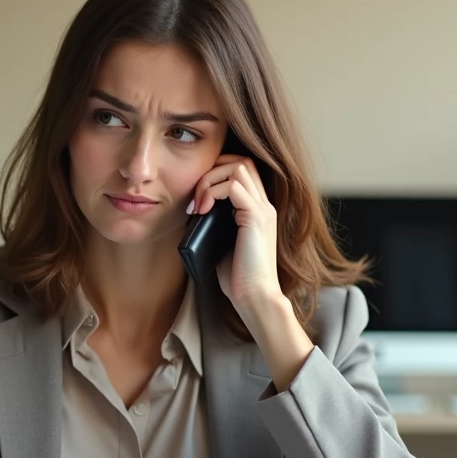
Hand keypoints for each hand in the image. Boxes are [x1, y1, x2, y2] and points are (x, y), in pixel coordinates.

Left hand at [190, 154, 281, 311]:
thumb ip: (214, 222)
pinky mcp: (257, 218)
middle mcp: (264, 205)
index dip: (216, 172)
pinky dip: (213, 191)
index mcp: (257, 209)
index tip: (197, 196)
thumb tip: (193, 209)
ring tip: (198, 204)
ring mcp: (263, 209)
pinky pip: (234, 186)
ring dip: (210, 179)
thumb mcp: (221, 242)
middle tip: (195, 195)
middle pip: (241, 160)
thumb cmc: (238, 277)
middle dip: (212, 169)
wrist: (255, 297)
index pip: (241, 169)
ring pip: (238, 167)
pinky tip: (202, 210)